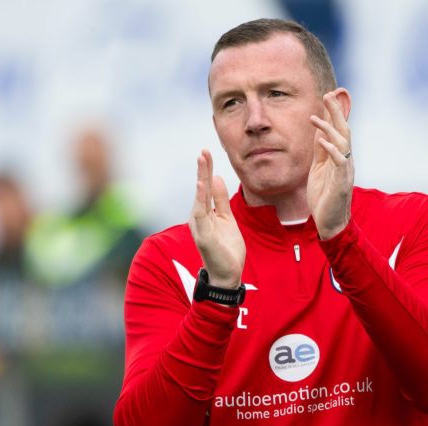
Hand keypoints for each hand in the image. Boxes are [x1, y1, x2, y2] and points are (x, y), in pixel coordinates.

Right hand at [188, 149, 245, 288]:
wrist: (227, 274)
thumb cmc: (226, 248)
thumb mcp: (227, 218)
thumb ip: (221, 200)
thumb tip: (216, 177)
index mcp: (206, 212)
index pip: (206, 187)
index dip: (206, 169)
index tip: (207, 151)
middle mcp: (200, 217)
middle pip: (202, 188)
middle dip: (203, 169)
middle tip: (203, 150)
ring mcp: (201, 226)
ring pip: (200, 198)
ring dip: (201, 178)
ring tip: (201, 161)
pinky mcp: (204, 236)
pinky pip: (202, 215)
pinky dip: (200, 200)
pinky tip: (201, 185)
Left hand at [308, 90, 353, 239]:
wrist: (330, 223)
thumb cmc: (324, 197)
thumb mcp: (319, 170)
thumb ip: (321, 152)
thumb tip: (319, 133)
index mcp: (339, 157)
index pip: (338, 130)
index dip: (333, 113)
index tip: (327, 95)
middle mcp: (345, 161)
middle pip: (343, 131)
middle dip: (336, 112)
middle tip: (328, 94)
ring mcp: (345, 171)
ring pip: (343, 143)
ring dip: (330, 128)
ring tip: (317, 117)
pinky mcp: (342, 182)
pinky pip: (339, 162)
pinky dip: (332, 150)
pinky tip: (322, 141)